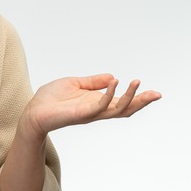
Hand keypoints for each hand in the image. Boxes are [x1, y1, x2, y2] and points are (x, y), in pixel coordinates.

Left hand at [21, 74, 161, 138]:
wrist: (34, 111)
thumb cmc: (51, 99)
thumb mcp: (75, 84)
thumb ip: (93, 82)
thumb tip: (112, 76)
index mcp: (97, 103)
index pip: (122, 103)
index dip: (138, 98)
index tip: (155, 93)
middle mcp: (97, 110)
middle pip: (125, 109)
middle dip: (141, 102)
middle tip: (156, 94)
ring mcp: (90, 113)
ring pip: (116, 109)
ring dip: (129, 97)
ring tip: (136, 82)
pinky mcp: (81, 114)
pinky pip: (99, 105)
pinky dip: (108, 94)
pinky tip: (114, 82)